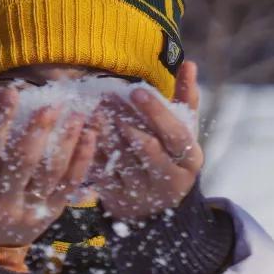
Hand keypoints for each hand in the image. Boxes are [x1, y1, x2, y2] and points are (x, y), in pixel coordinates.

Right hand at [0, 88, 96, 247]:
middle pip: (22, 162)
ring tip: (77, 115)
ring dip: (67, 142)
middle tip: (53, 105)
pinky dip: (82, 161)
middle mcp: (1, 199)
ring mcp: (28, 208)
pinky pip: (69, 185)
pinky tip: (90, 136)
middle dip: (38, 131)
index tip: (11, 91)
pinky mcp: (50, 213)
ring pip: (51, 173)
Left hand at [89, 61, 203, 221]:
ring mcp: (142, 191)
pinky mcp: (118, 197)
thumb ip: (186, 99)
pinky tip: (83, 129)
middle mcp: (168, 179)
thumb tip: (189, 64)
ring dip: (105, 131)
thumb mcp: (182, 133)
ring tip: (94, 107)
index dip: (157, 112)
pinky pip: (102, 171)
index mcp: (189, 160)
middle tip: (107, 95)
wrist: (154, 208)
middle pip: (147, 147)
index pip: (176, 135)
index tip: (136, 90)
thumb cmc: (170, 158)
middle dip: (126, 119)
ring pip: (121, 158)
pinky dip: (91, 149)